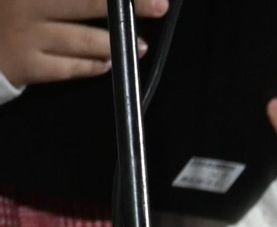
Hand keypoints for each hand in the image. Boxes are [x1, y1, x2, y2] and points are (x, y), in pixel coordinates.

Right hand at [0, 0, 166, 86]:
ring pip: (83, 40)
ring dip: (116, 44)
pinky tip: (108, 64)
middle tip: (158, 6)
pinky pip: (70, 68)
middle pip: (86, 2)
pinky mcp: (28, 65)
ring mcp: (27, 36)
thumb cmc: (9, 9)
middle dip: (128, 6)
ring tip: (140, 46)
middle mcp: (27, 5)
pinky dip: (93, 66)